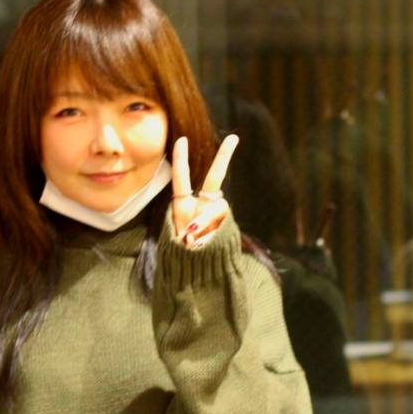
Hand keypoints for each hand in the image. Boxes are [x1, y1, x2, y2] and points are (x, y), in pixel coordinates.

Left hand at [170, 134, 237, 248]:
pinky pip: (221, 227)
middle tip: (233, 139)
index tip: (181, 139)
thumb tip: (198, 232)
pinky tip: (202, 247)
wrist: (198, 274)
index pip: (182, 179)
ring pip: (217, 208)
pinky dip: (209, 237)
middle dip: (223, 158)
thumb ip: (190, 233)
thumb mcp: (179, 242)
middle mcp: (201, 207)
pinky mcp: (226, 229)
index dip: (180, 160)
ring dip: (204, 222)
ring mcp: (215, 217)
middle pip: (215, 178)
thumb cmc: (183, 255)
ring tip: (192, 240)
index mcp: (183, 206)